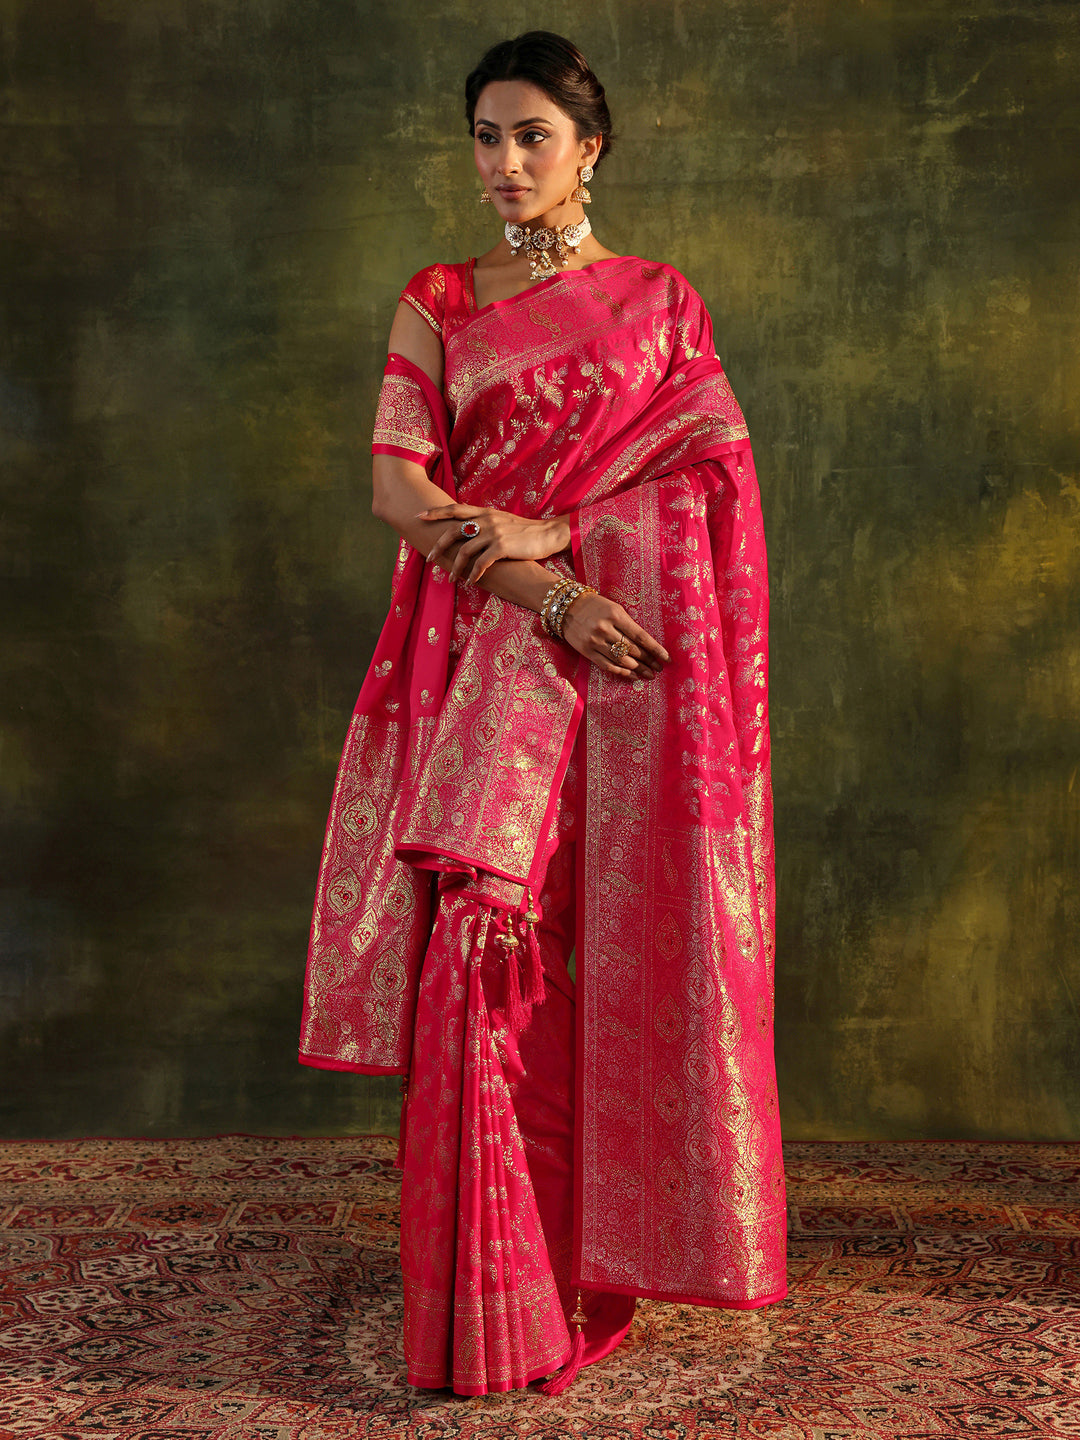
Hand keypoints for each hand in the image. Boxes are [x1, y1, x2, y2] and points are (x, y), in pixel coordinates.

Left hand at [417, 504, 570, 584]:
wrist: (548, 534)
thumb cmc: (524, 531)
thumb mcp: (502, 521)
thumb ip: (485, 522)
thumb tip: (467, 531)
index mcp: (485, 512)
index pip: (455, 509)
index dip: (436, 512)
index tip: (419, 516)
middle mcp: (487, 520)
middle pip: (454, 531)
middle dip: (439, 545)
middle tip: (430, 558)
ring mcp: (494, 533)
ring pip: (465, 551)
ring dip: (456, 567)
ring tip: (452, 578)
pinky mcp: (502, 547)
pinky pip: (481, 563)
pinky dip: (473, 574)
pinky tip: (471, 581)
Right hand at [561, 591, 669, 680]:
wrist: (566, 607)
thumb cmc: (595, 606)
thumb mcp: (614, 608)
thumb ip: (628, 624)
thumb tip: (646, 645)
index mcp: (616, 615)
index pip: (640, 636)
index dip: (655, 649)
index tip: (666, 658)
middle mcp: (605, 629)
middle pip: (632, 650)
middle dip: (648, 661)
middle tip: (658, 668)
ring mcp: (595, 641)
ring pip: (621, 660)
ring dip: (638, 669)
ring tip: (648, 674)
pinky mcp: (587, 651)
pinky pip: (608, 666)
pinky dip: (622, 673)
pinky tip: (632, 676)